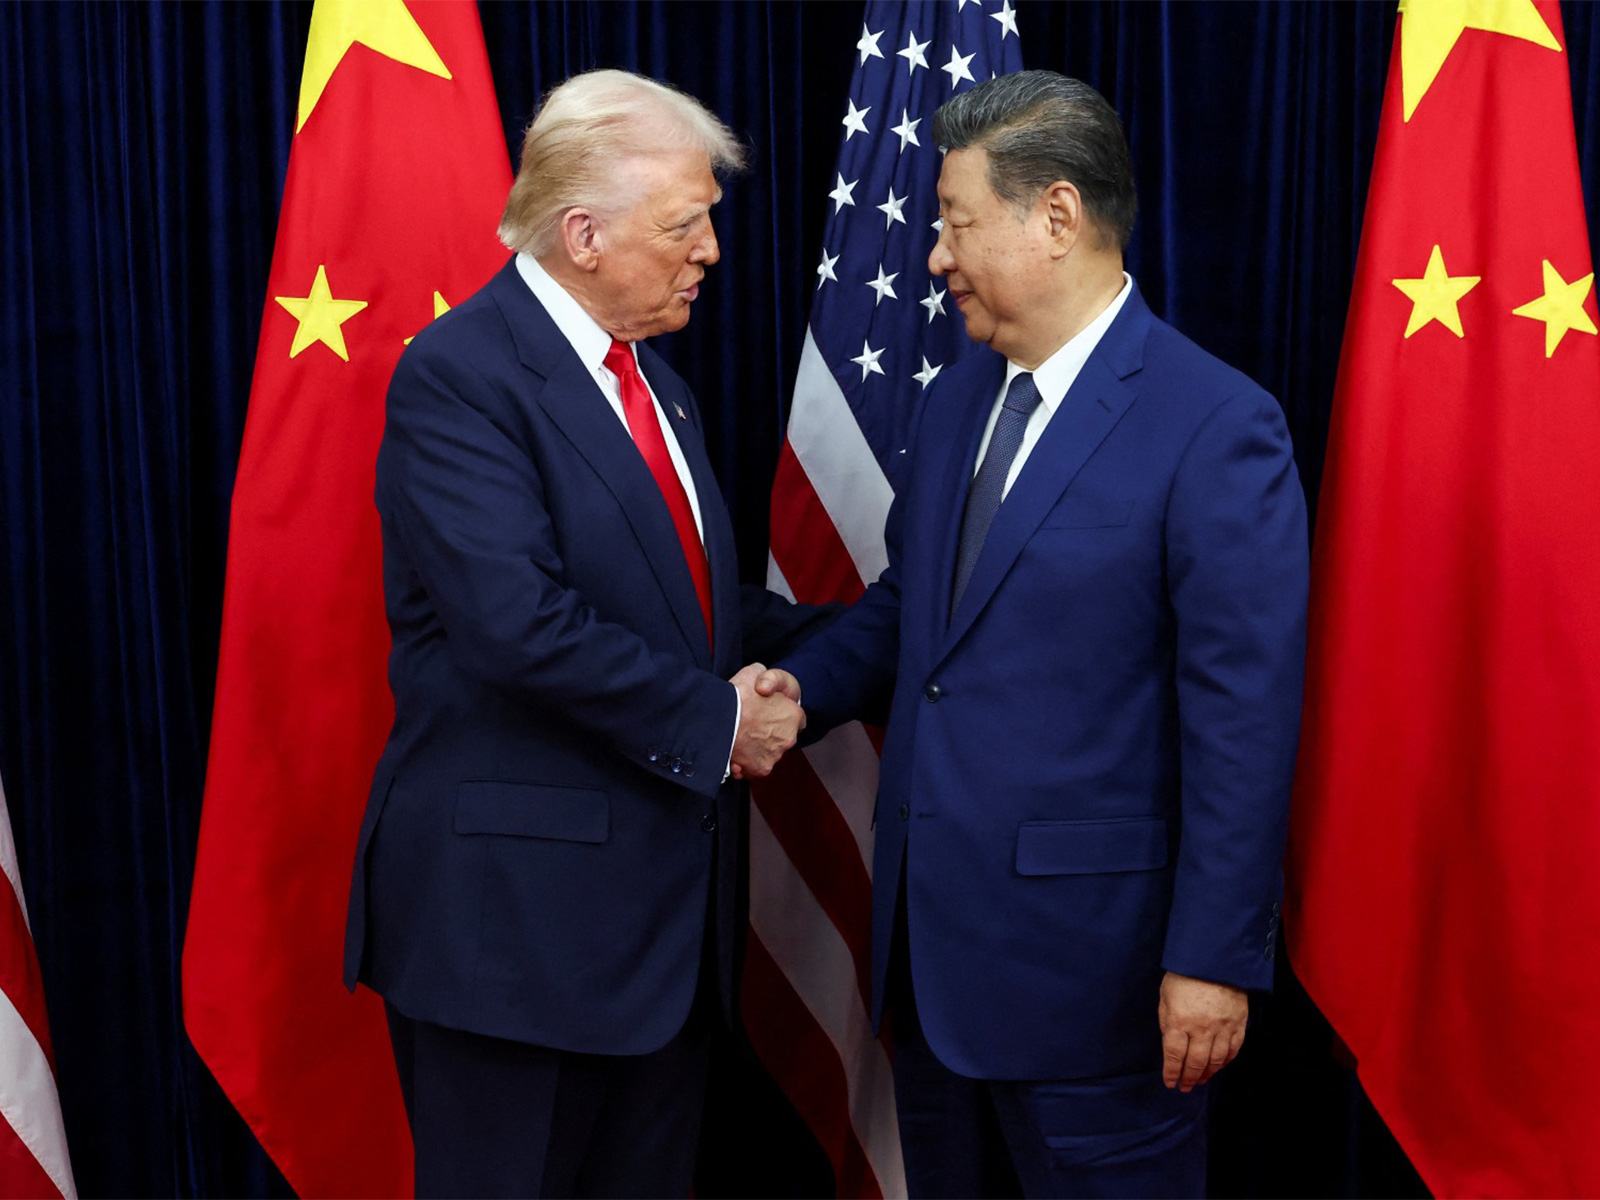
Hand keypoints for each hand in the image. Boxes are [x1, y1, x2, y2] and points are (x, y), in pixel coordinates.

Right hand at [728, 663, 804, 778]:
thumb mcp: (754, 672)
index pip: (797, 719)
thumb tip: (765, 685)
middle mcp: (788, 738)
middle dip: (769, 735)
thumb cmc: (737, 696)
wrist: (720, 720)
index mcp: (793, 715)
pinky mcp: (761, 769)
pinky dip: (747, 764)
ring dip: (757, 749)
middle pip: (782, 738)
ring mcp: (775, 755)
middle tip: (750, 728)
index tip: (769, 715)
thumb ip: (765, 678)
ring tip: (739, 740)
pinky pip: (755, 768)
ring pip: (768, 754)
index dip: (782, 715)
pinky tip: (735, 754)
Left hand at [1158, 971, 1247, 1091]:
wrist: (1215, 959)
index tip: (1170, 1083)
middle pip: (1195, 1063)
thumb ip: (1166, 1021)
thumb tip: (1169, 1044)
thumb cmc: (1185, 975)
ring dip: (1207, 1074)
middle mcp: (1201, 1028)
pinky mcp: (1238, 1024)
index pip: (1173, 1056)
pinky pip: (1233, 1050)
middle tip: (1185, 1087)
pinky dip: (1225, 1062)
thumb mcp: (1165, 996)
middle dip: (1189, 1078)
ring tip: (1200, 1080)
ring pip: (1215, 1060)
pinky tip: (1218, 1066)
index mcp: (1179, 1021)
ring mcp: (1222, 1027)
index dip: (1171, 1073)